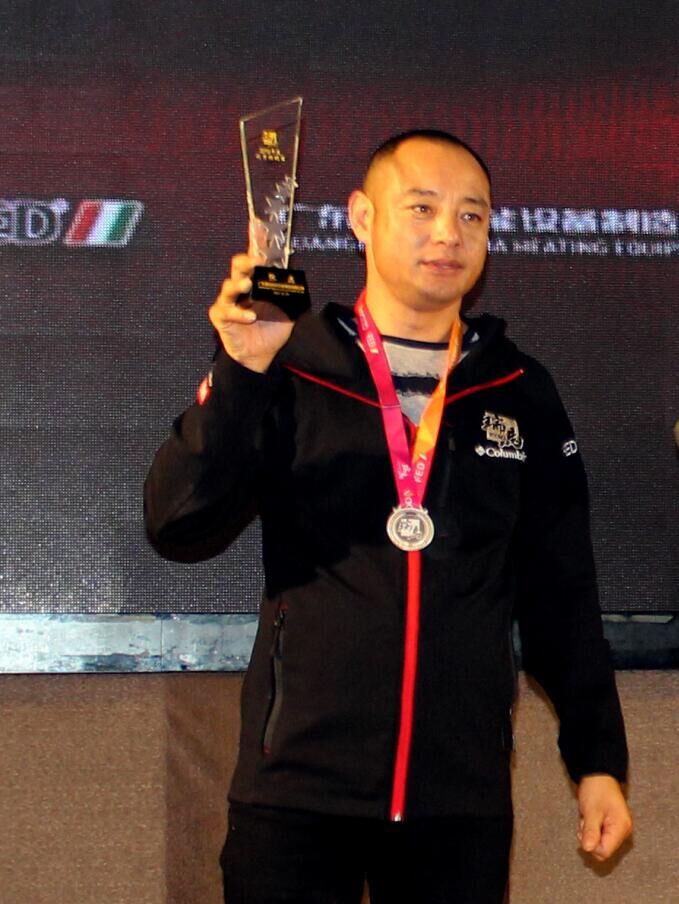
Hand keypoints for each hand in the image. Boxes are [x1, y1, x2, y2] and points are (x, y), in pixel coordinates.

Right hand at [208, 222, 293, 372]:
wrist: (260, 356)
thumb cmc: (272, 330)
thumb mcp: (289, 312)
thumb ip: (294, 296)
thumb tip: (303, 282)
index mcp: (257, 283)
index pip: (256, 258)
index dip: (256, 241)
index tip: (258, 224)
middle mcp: (241, 288)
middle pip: (238, 266)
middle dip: (245, 260)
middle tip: (256, 261)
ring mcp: (229, 301)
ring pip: (228, 286)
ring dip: (238, 284)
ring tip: (248, 284)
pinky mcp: (221, 317)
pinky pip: (226, 311)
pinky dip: (238, 313)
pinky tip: (250, 317)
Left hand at [577, 774, 632, 861]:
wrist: (598, 775)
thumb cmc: (596, 789)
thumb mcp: (591, 811)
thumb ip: (590, 832)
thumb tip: (588, 849)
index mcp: (621, 828)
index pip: (605, 851)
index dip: (591, 844)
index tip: (584, 832)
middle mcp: (623, 831)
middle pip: (603, 849)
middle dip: (590, 839)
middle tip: (585, 822)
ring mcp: (619, 829)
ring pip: (601, 843)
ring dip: (590, 833)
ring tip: (588, 818)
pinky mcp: (613, 826)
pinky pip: (601, 836)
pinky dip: (592, 829)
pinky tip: (590, 818)